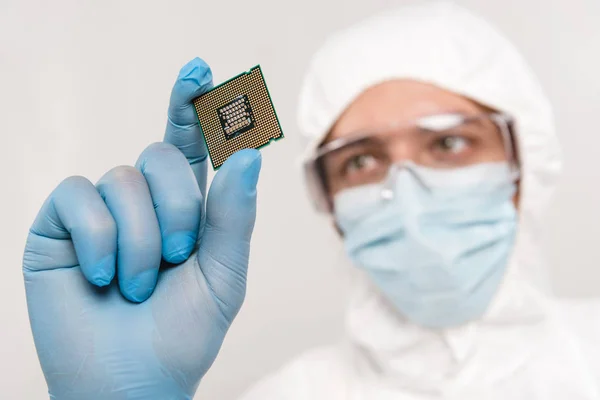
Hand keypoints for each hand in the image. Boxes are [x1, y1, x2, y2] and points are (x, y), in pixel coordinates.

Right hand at [22, 58, 260, 399]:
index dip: (191, 104)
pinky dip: (98, 239)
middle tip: (174, 259)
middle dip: (177, 209)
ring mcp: (99, 209)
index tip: (199, 69)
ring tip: (137, 285)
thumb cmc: (183, 332)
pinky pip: (77, 196)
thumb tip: (250, 153)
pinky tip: (100, 276)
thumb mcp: (223, 275)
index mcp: (184, 206)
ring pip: (122, 180)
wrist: (132, 381)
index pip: (189, 143)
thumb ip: (234, 215)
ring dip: (139, 241)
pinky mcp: (59, 224)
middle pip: (161, 156)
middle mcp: (142, 200)